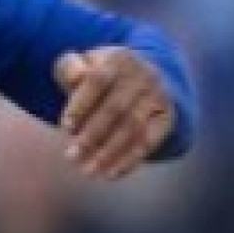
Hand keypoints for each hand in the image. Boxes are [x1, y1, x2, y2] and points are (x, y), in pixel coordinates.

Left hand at [53, 48, 175, 180]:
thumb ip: (71, 68)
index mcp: (119, 58)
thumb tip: (75, 78)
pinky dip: (129, 161)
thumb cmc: (102, 78)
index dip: (81, 105)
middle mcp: (143, 74)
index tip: (66, 127)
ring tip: (88, 171)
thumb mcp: (84, 65)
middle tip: (72, 156)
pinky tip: (110, 174)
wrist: (143, 81)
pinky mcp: (167, 117)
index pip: (97, 80)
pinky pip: (148, 142)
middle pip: (115, 108)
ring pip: (132, 128)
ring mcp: (158, 96)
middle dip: (91, 135)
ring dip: (109, 153)